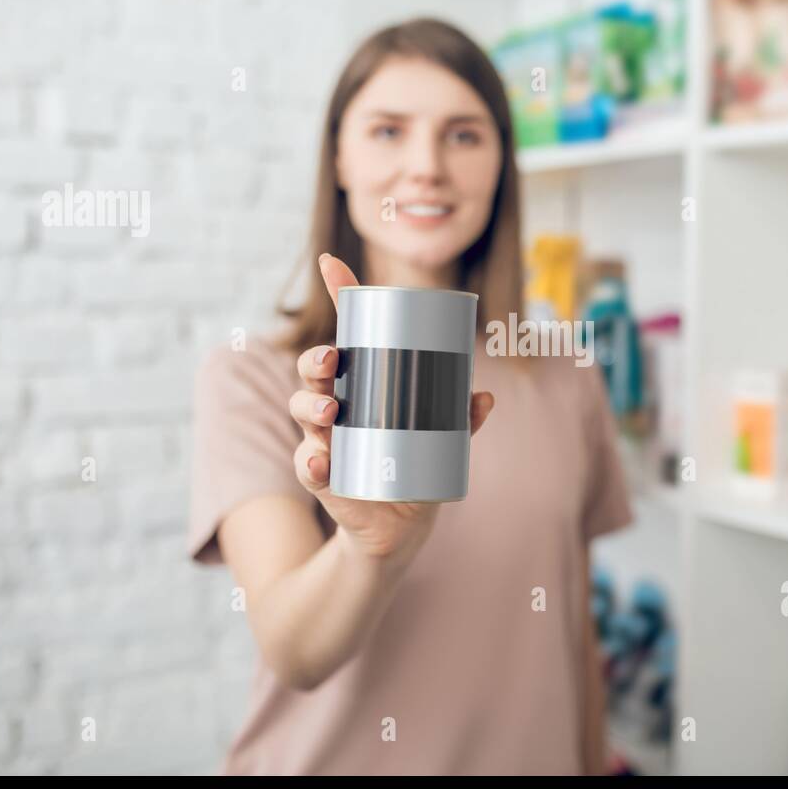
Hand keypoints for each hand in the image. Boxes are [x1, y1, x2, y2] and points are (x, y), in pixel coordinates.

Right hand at [290, 254, 494, 565]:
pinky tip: (320, 463)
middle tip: (332, 359)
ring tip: (330, 408)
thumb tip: (483, 397)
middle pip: (315, 369)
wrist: (399, 525)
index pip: (348, 333)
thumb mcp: (444, 439)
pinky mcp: (322, 476)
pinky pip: (309, 466)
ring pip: (303, 410)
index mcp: (364, 382)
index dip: (340, 297)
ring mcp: (324, 438)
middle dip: (317, 359)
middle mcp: (336, 403)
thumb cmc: (417, 465)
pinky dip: (312, 464)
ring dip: (310, 404)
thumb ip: (461, 419)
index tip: (331, 263)